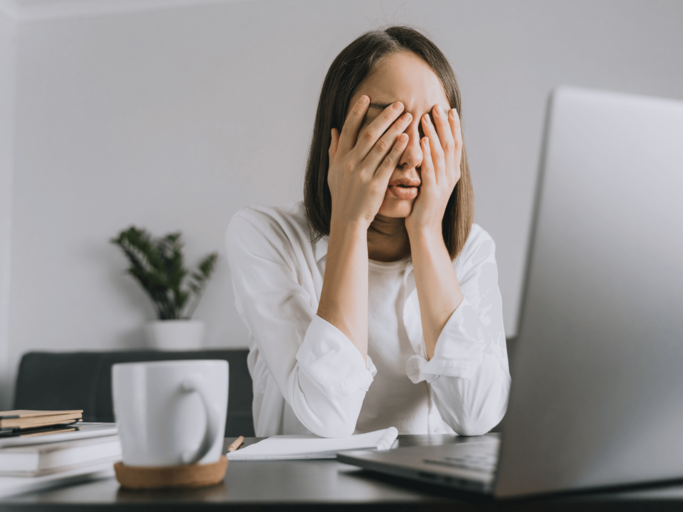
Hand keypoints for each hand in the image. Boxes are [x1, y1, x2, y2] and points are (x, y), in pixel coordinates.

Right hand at [328, 95, 412, 229]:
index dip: (357, 111)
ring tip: (408, 117)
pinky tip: (406, 139)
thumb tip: (334, 130)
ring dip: (395, 129)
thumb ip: (334, 150)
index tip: (368, 97)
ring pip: (381, 145)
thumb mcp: (333, 172)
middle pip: (368, 133)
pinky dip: (398, 150)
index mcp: (340, 158)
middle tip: (399, 104)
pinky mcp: (376, 185)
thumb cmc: (342, 196)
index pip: (348, 129)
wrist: (347, 220)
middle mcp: (350, 163)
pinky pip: (389, 163)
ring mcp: (363, 174)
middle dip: (385, 117)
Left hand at [405, 105, 462, 236]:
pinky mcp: (432, 191)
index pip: (455, 144)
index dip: (454, 126)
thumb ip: (433, 165)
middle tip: (437, 106)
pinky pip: (430, 168)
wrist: (425, 229)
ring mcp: (443, 183)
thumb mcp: (432, 181)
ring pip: (440, 153)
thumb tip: (428, 145)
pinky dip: (426, 152)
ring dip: (434, 133)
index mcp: (452, 172)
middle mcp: (450, 175)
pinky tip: (421, 139)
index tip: (449, 109)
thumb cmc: (423, 205)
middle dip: (444, 124)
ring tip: (427, 116)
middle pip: (450, 144)